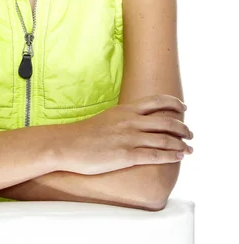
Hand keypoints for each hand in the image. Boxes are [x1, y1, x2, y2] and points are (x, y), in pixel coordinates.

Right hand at [56, 94, 193, 174]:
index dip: (174, 104)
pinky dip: (171, 156)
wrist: (68, 145)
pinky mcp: (126, 155)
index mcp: (126, 110)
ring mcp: (129, 138)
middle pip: (166, 121)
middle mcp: (131, 121)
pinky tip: (178, 157)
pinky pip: (155, 155)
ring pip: (164, 139)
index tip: (184, 108)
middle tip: (190, 133)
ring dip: (181, 144)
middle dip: (183, 127)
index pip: (157, 101)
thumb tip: (138, 121)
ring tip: (189, 149)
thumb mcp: (108, 117)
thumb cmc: (85, 134)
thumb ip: (124, 117)